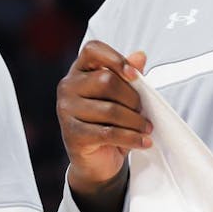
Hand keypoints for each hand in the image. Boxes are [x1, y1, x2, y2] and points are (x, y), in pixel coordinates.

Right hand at [56, 42, 151, 207]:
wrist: (95, 161)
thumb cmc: (107, 123)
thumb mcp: (121, 97)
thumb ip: (128, 76)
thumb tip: (139, 56)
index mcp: (79, 71)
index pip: (92, 50)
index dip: (115, 58)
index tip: (134, 75)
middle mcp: (68, 87)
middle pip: (107, 80)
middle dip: (132, 98)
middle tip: (143, 111)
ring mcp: (66, 110)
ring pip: (110, 110)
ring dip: (135, 121)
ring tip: (146, 128)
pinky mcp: (72, 134)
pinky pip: (108, 133)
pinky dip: (131, 138)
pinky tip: (142, 141)